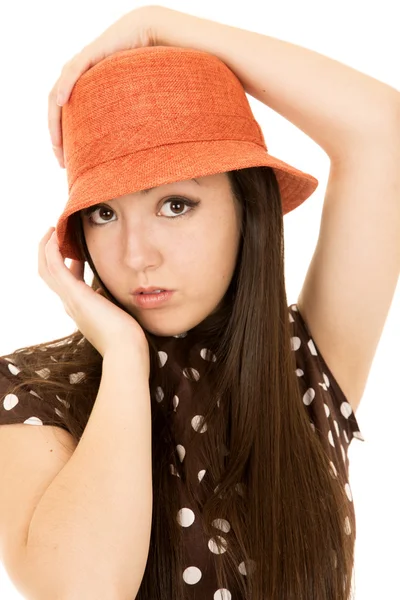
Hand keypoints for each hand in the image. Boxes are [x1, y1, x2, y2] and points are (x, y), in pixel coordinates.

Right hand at [38, 227, 149, 369]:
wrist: (126, 349)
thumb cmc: (128, 336)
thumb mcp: (118, 313)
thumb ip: (112, 300)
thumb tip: (113, 287)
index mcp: (81, 308)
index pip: (68, 282)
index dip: (69, 264)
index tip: (77, 251)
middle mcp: (70, 304)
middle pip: (49, 274)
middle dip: (51, 253)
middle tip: (57, 234)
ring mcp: (70, 299)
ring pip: (46, 268)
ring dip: (47, 247)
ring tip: (54, 229)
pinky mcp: (74, 294)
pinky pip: (54, 266)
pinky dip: (51, 249)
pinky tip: (56, 235)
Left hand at [48, 4, 163, 168]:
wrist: (155, 36)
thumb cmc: (153, 71)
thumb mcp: (138, 104)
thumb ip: (132, 123)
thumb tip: (142, 152)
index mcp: (90, 93)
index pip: (70, 119)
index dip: (67, 141)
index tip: (69, 164)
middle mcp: (82, 80)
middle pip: (59, 111)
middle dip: (57, 138)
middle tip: (62, 162)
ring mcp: (84, 65)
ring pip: (58, 94)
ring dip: (54, 121)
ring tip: (56, 143)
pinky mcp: (91, 53)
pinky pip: (73, 71)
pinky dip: (65, 86)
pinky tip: (63, 102)